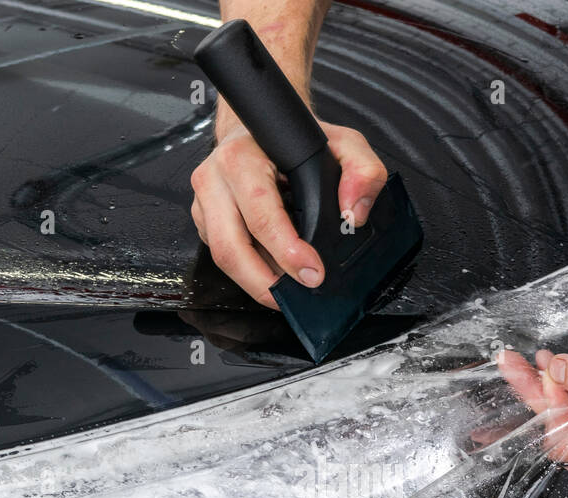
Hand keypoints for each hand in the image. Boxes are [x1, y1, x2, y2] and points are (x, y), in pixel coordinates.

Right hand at [189, 118, 387, 308]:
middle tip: (294, 296)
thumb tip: (354, 213)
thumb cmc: (294, 139)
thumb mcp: (342, 143)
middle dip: (264, 282)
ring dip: (255, 282)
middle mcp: (215, 179)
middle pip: (230, 247)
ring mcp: (205, 201)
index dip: (286, 251)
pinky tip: (273, 272)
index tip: (312, 272)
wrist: (260, 130)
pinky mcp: (205, 219)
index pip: (260, 214)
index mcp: (242, 158)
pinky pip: (222, 253)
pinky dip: (249, 271)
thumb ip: (362, 170)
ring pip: (223, 257)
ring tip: (286, 292)